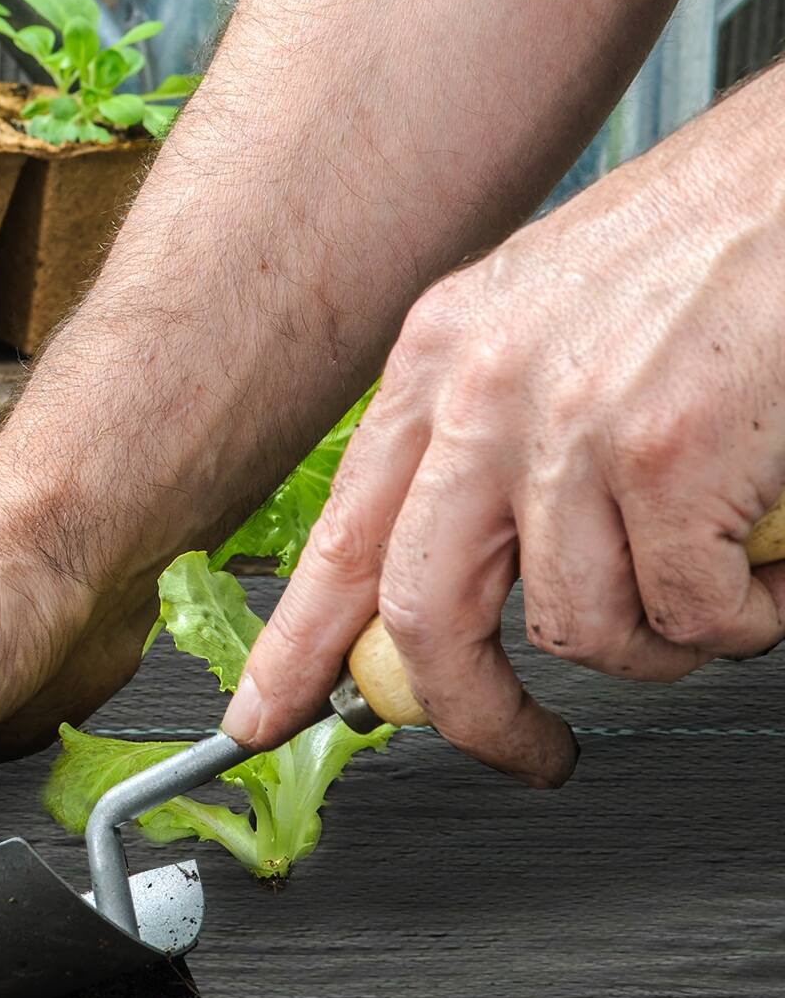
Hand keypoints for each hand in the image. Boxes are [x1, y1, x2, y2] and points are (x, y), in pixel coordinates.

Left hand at [225, 73, 784, 781]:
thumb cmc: (707, 249)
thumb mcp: (548, 326)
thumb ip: (489, 442)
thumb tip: (465, 579)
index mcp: (441, 358)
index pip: (341, 533)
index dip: (299, 642)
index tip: (263, 715)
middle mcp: (484, 390)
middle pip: (425, 612)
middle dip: (472, 710)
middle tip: (528, 748)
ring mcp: (573, 425)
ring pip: (581, 630)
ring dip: (661, 641)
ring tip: (714, 582)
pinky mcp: (673, 459)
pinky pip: (692, 616)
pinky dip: (744, 616)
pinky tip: (765, 562)